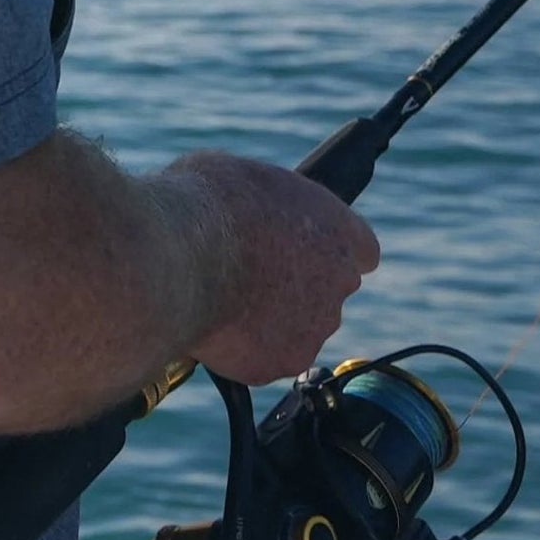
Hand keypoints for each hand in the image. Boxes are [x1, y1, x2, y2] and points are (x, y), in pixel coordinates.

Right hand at [154, 150, 379, 384]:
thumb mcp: (243, 177)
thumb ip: (267, 206)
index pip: (362, 250)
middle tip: (251, 271)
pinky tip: (215, 323)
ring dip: (271, 317)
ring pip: (299, 326)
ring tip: (223, 295)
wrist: (178, 259)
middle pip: (328, 290)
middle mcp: (338, 282)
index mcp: (339, 230)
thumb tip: (252, 212)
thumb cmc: (206, 205)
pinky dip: (245, 346)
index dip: (331, 249)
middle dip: (296, 284)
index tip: (305, 249)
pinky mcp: (283, 361)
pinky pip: (267, 356)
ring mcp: (314, 327)